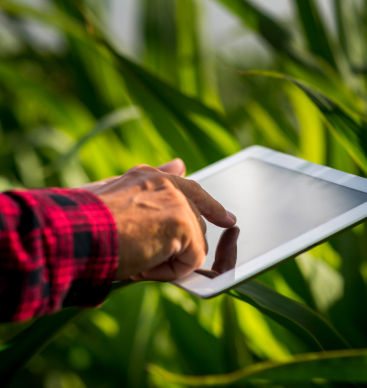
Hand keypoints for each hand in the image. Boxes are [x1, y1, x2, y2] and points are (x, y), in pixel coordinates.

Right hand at [79, 160, 235, 280]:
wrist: (70, 233)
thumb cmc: (84, 223)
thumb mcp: (115, 199)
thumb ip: (152, 182)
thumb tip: (179, 163)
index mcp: (151, 177)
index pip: (191, 190)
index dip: (211, 207)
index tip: (228, 220)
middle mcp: (167, 184)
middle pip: (194, 224)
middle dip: (176, 246)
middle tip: (138, 255)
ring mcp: (177, 202)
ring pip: (193, 244)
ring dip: (168, 259)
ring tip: (134, 256)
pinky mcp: (182, 224)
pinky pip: (192, 259)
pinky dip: (170, 271)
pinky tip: (143, 263)